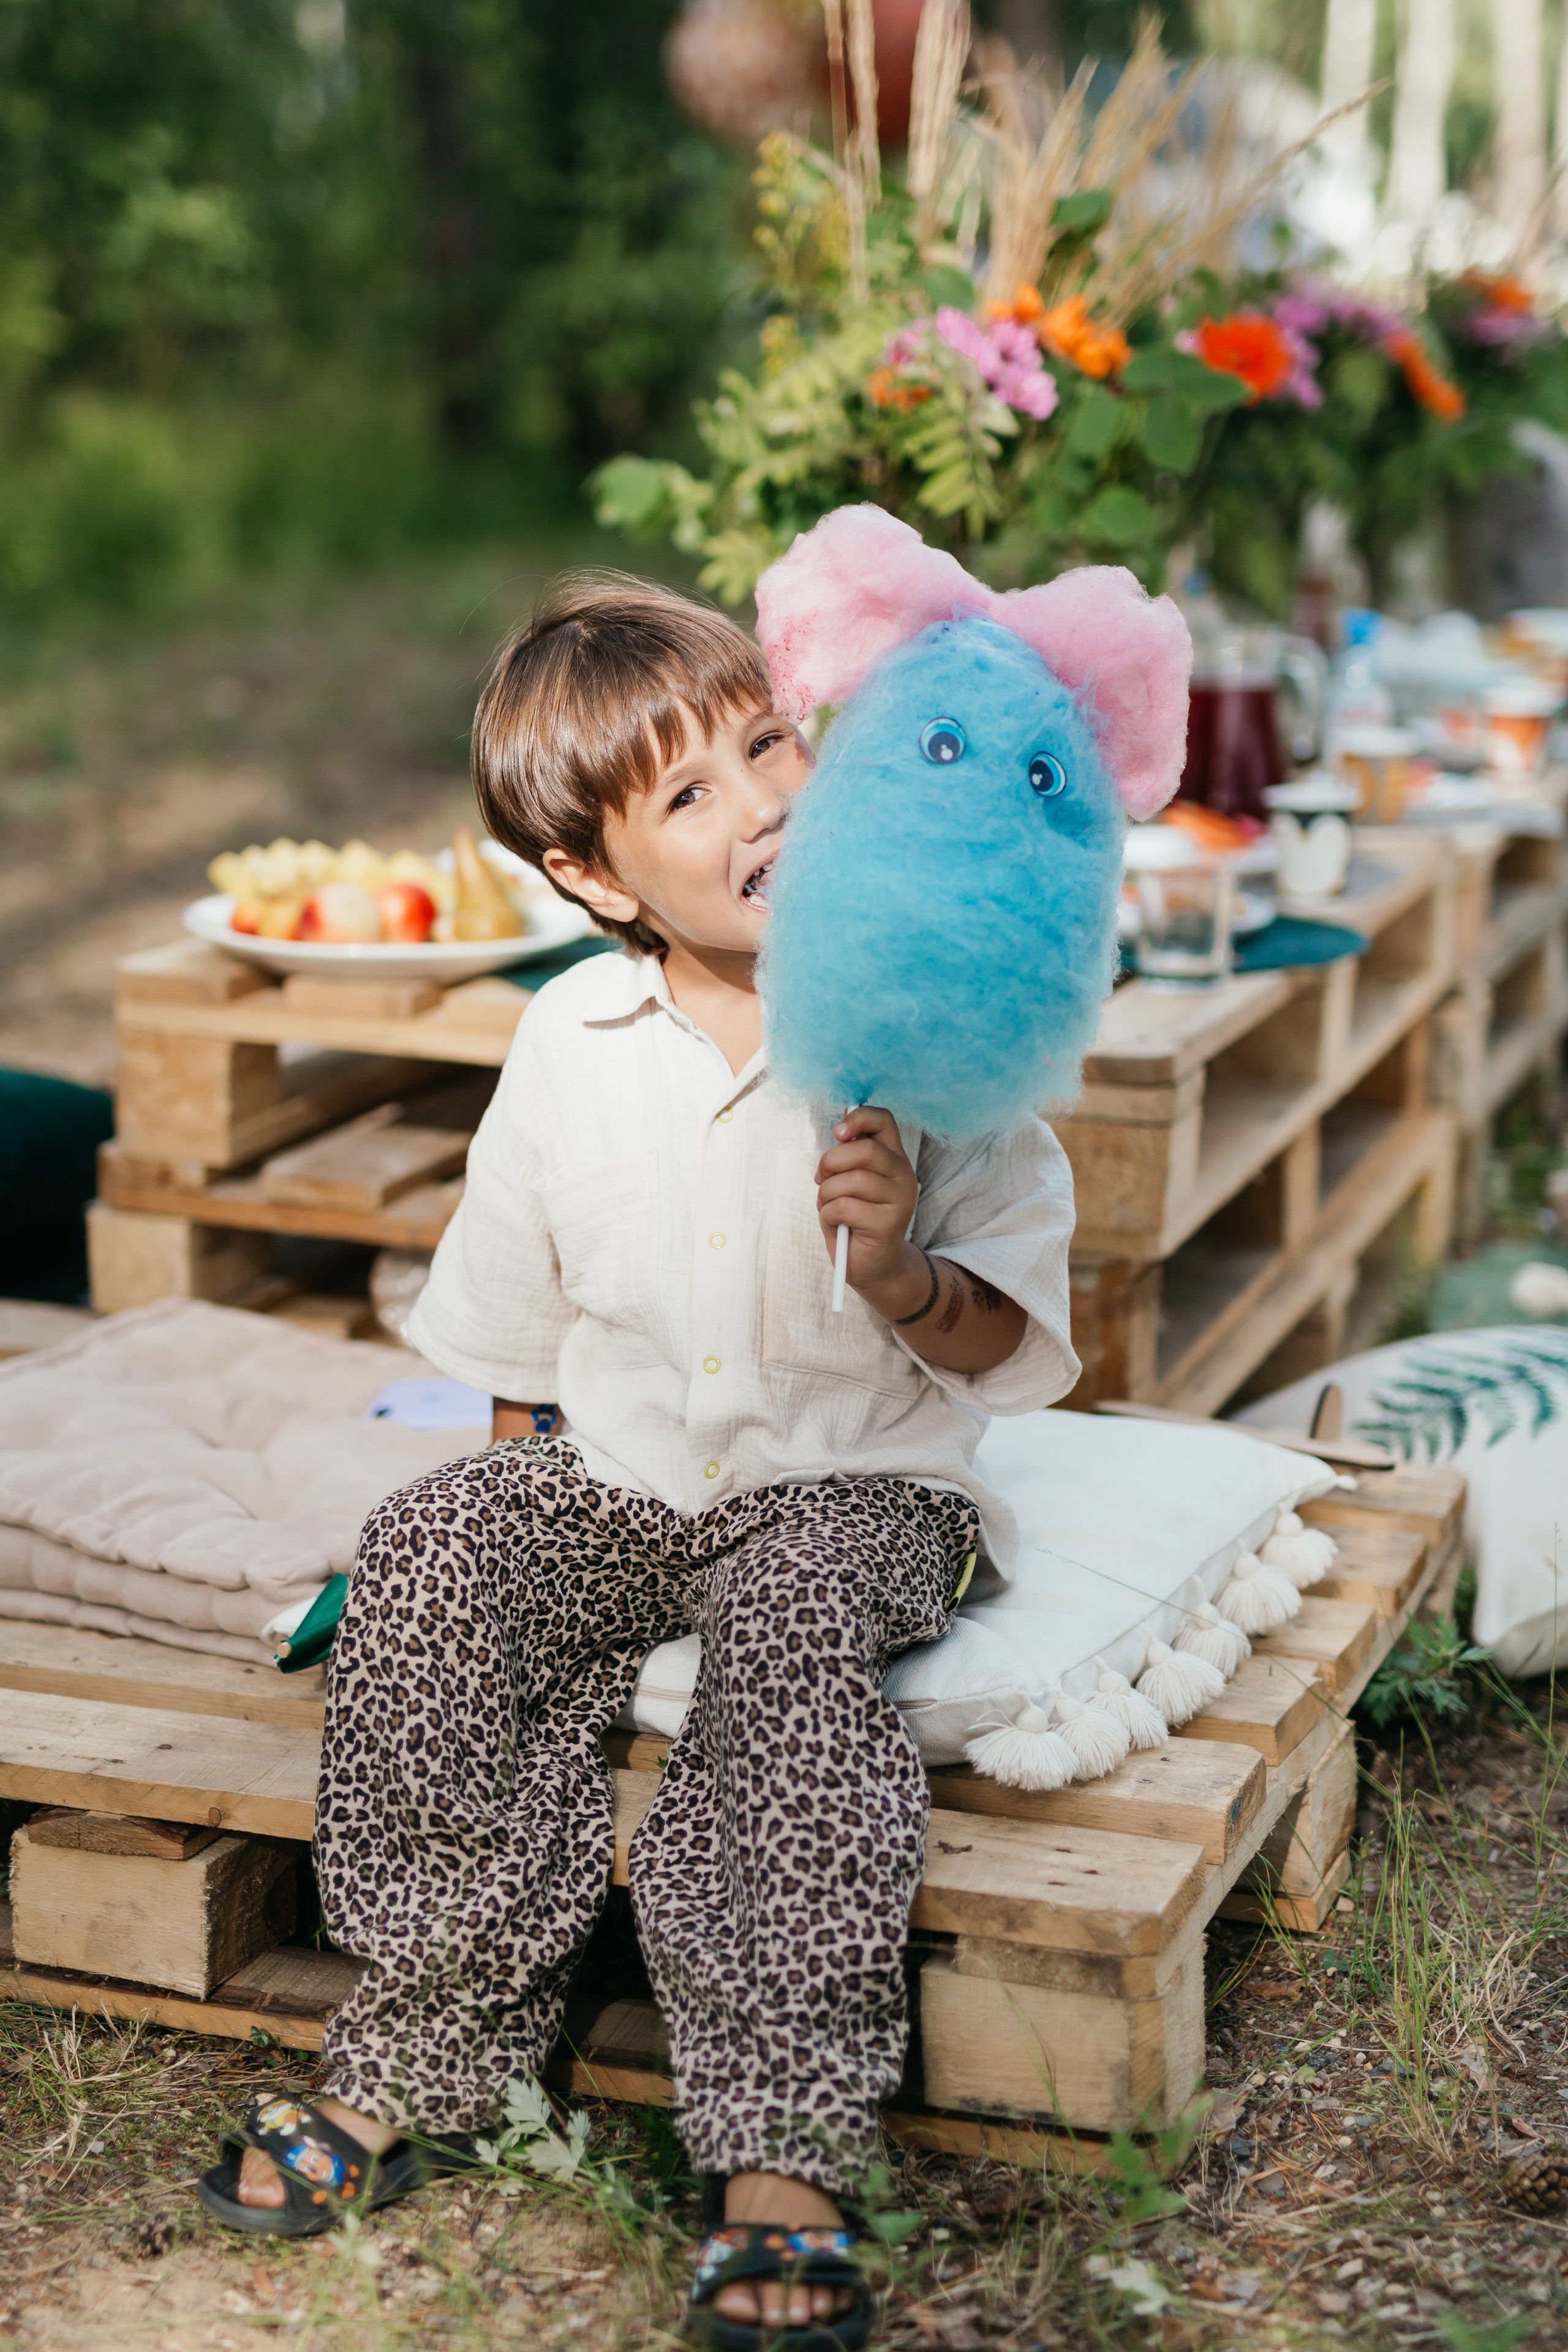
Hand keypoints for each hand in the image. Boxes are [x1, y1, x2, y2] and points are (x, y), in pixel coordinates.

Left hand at [814, 1106, 921, 1303]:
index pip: (884, 1120)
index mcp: (895, 1159)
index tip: (837, 1133)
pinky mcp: (889, 1223)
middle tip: (821, 1179)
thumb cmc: (854, 1220)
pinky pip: (843, 1206)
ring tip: (828, 1206)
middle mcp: (904, 1175)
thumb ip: (849, 1155)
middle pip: (863, 1150)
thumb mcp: (849, 1181)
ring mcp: (900, 1199)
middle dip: (830, 1162)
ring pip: (851, 1180)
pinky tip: (836, 1224)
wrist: (871, 1267)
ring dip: (826, 1193)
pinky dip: (827, 1214)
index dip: (859, 1118)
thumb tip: (843, 1121)